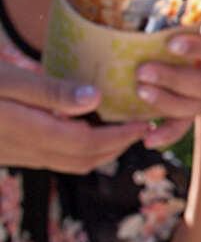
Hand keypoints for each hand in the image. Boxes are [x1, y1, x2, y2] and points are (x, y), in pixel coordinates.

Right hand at [0, 49, 154, 173]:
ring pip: (66, 163)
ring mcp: (13, 154)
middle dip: (116, 147)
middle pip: (81, 160)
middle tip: (140, 127)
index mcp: (28, 131)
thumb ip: (51, 92)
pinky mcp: (7, 152)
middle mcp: (23, 150)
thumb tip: (96, 98)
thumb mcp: (8, 79)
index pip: (87, 144)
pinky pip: (50, 157)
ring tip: (118, 126)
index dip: (121, 137)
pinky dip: (75, 147)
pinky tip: (80, 125)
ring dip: (97, 150)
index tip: (145, 124)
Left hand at [134, 0, 200, 149]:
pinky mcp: (196, 103)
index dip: (198, 46)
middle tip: (143, 71)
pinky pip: (185, 124)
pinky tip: (146, 138)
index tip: (174, 43)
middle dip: (175, 79)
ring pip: (194, 106)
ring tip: (140, 91)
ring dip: (166, 103)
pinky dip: (166, 133)